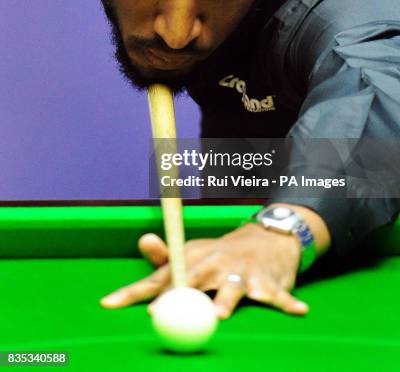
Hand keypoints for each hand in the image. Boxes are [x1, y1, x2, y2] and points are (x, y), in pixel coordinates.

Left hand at [100, 222, 308, 317]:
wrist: (265, 238)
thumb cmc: (220, 255)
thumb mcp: (193, 254)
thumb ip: (165, 259)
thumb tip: (140, 243)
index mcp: (193, 259)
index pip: (159, 277)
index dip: (133, 292)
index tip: (109, 304)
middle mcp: (214, 264)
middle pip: (191, 282)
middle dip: (174, 297)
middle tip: (158, 314)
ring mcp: (242, 272)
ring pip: (232, 288)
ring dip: (227, 300)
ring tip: (221, 313)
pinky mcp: (268, 282)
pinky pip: (278, 296)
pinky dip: (287, 303)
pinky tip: (298, 311)